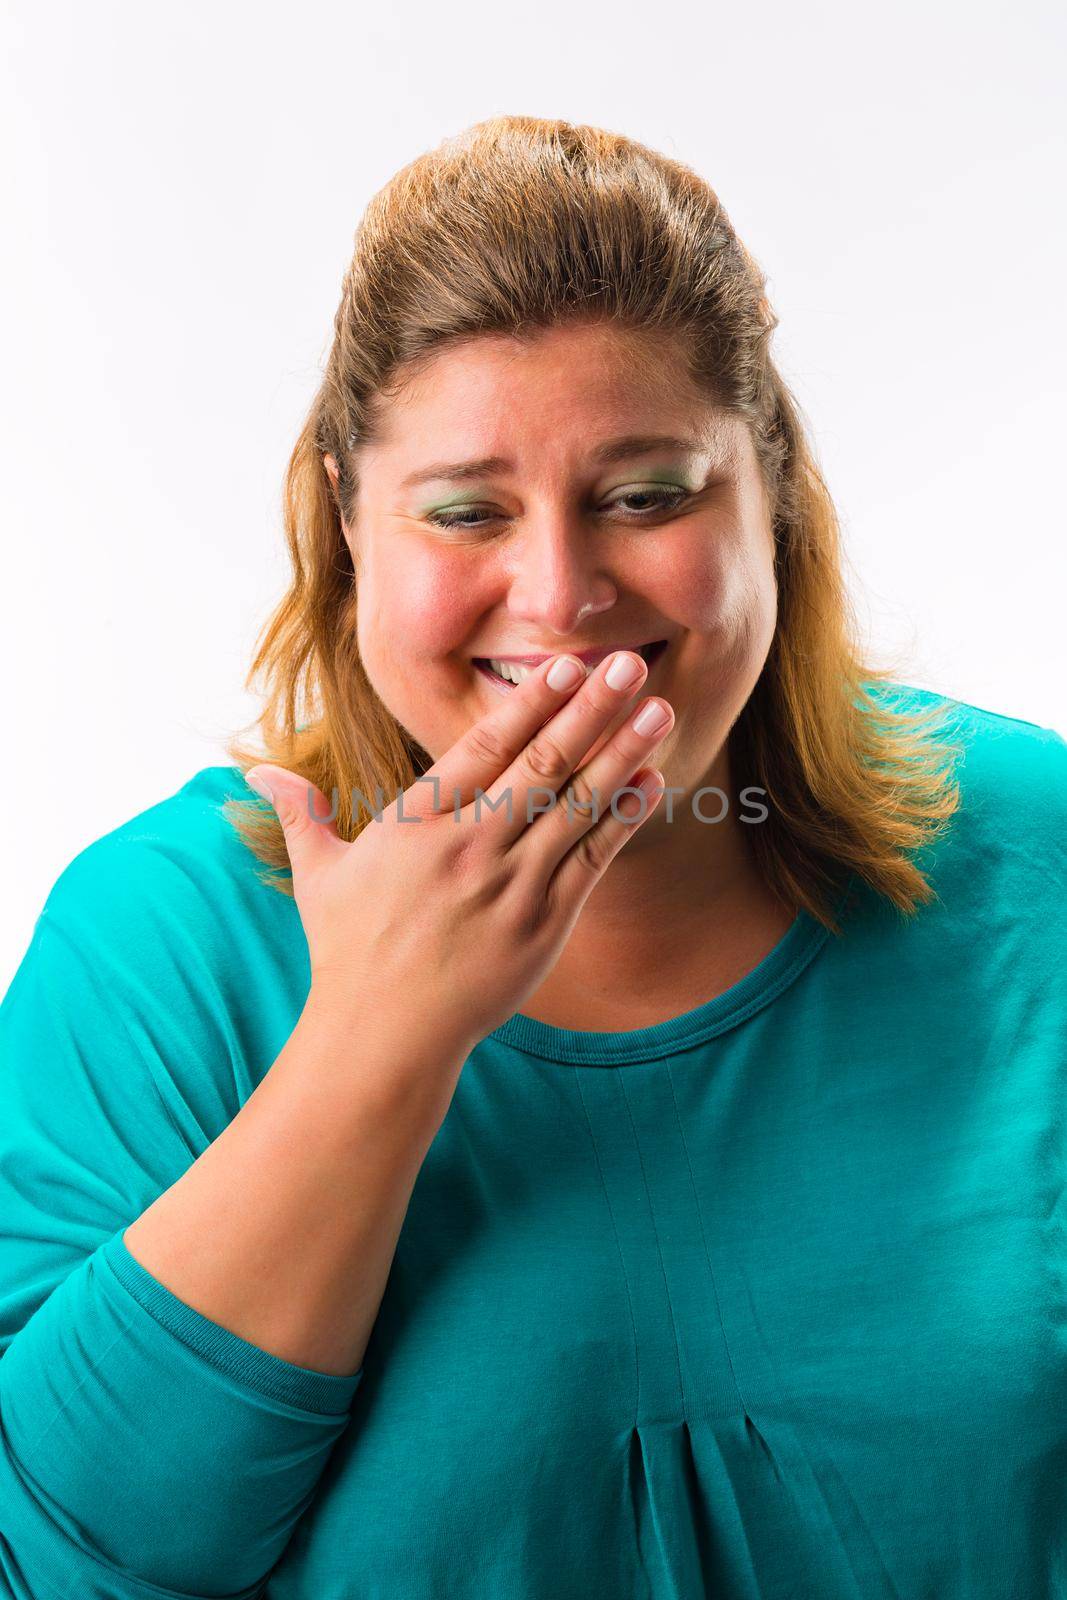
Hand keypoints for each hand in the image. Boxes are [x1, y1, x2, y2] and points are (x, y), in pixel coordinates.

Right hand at [244, 650, 673, 1048]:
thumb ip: (301, 814)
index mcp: (417, 823)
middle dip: (591, 708)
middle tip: (631, 662)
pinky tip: (653, 781)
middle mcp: (469, 846)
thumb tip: (258, 774)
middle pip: (542, 763)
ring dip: (623, 753)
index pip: (483, 746)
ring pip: (579, 805)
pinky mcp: (544, 924)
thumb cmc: (348, 953)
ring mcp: (512, 885)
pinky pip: (595, 859)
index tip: (564, 662)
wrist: (383, 1036)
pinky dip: (625, 818)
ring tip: (659, 709)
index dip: (529, 702)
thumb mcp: (317, 877)